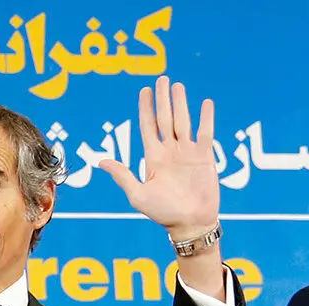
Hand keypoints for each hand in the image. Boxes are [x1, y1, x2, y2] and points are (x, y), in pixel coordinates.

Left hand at [100, 76, 218, 241]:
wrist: (190, 223)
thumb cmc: (163, 212)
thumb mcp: (138, 195)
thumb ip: (123, 176)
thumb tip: (102, 161)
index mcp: (153, 157)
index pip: (148, 126)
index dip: (145, 108)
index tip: (144, 90)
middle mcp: (170, 151)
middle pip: (165, 118)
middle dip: (162, 99)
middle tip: (162, 79)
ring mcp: (187, 152)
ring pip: (183, 121)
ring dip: (180, 103)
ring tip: (178, 86)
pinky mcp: (204, 157)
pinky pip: (205, 133)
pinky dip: (206, 118)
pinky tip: (205, 103)